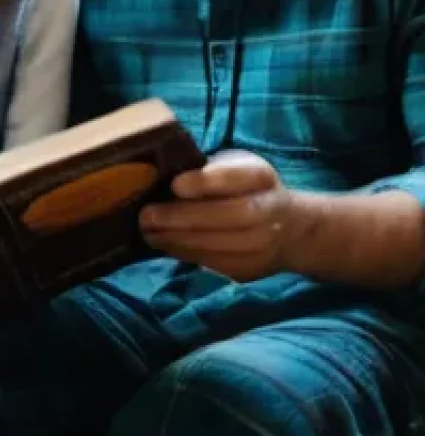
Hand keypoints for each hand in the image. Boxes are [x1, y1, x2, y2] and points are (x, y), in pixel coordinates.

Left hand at [139, 149, 300, 281]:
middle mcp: (270, 210)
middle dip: (184, 218)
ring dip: (178, 240)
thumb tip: (163, 174)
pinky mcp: (251, 269)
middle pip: (231, 216)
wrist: (288, 227)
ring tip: (149, 233)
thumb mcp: (232, 166)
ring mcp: (265, 245)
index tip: (174, 185)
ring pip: (222, 245)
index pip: (236, 178)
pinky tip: (164, 245)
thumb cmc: (244, 187)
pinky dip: (185, 254)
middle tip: (147, 216)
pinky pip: (216, 264)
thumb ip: (206, 169)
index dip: (205, 182)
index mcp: (260, 177)